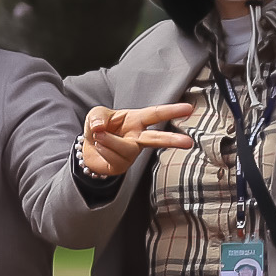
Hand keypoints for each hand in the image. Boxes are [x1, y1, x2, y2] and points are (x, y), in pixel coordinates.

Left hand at [79, 100, 199, 178]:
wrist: (87, 148)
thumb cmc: (98, 127)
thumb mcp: (96, 114)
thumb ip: (98, 117)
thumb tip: (100, 127)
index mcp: (136, 119)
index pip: (156, 114)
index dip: (172, 111)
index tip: (188, 109)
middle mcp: (137, 137)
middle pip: (157, 139)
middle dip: (172, 140)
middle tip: (188, 142)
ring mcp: (131, 153)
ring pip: (126, 148)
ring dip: (109, 141)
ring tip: (98, 136)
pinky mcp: (122, 166)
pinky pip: (114, 158)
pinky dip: (102, 150)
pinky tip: (99, 146)